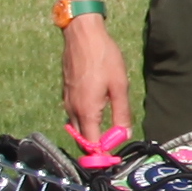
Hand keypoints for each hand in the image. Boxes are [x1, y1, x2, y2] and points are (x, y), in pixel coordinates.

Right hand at [62, 11, 133, 147]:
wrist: (82, 34)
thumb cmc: (103, 58)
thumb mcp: (119, 86)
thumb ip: (122, 113)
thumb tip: (125, 134)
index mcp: (86, 111)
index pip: (91, 144)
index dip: (102, 154)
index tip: (113, 156)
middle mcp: (72, 110)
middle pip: (81, 139)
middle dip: (95, 146)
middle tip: (112, 143)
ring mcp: (67, 101)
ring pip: (76, 127)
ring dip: (90, 133)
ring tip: (108, 130)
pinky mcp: (66, 92)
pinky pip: (74, 115)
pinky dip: (84, 121)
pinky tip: (98, 111)